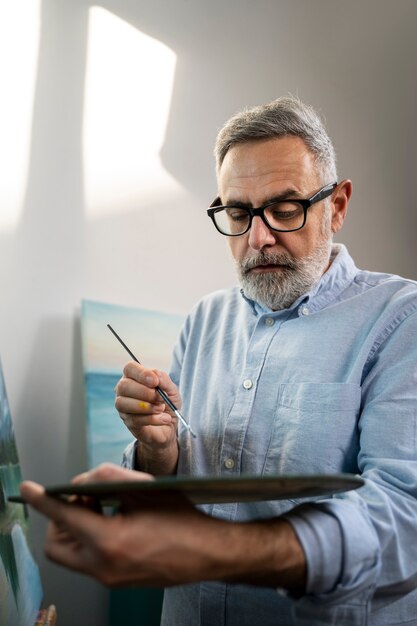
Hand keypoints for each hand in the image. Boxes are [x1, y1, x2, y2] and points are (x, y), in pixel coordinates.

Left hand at [20, 463, 305, 590]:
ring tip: (102, 506)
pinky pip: (89, 559)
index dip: (43, 500)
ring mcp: (109, 578)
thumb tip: (82, 483)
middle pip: (57, 543)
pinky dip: (91, 537)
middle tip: (84, 497)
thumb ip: (107, 480)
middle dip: (60, 518)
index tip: (28, 488)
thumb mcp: (144, 489)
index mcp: (108, 542)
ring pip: (71, 552)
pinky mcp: (117, 580)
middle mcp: (103, 566)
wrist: (209, 553)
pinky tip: (114, 520)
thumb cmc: (182, 517)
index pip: (63, 516)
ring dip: (77, 526)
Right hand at [115, 361, 179, 457]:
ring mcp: (123, 407)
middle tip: (161, 398)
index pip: (129, 368)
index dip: (141, 374)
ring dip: (147, 406)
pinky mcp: (128, 422)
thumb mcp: (171, 389)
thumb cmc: (167, 402)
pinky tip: (164, 418)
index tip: (155, 382)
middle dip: (145, 392)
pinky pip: (134, 419)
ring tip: (162, 408)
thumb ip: (164, 380)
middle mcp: (124, 390)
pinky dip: (152, 419)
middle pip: (124, 386)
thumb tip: (155, 376)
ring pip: (123, 403)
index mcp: (134, 377)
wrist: (170, 424)